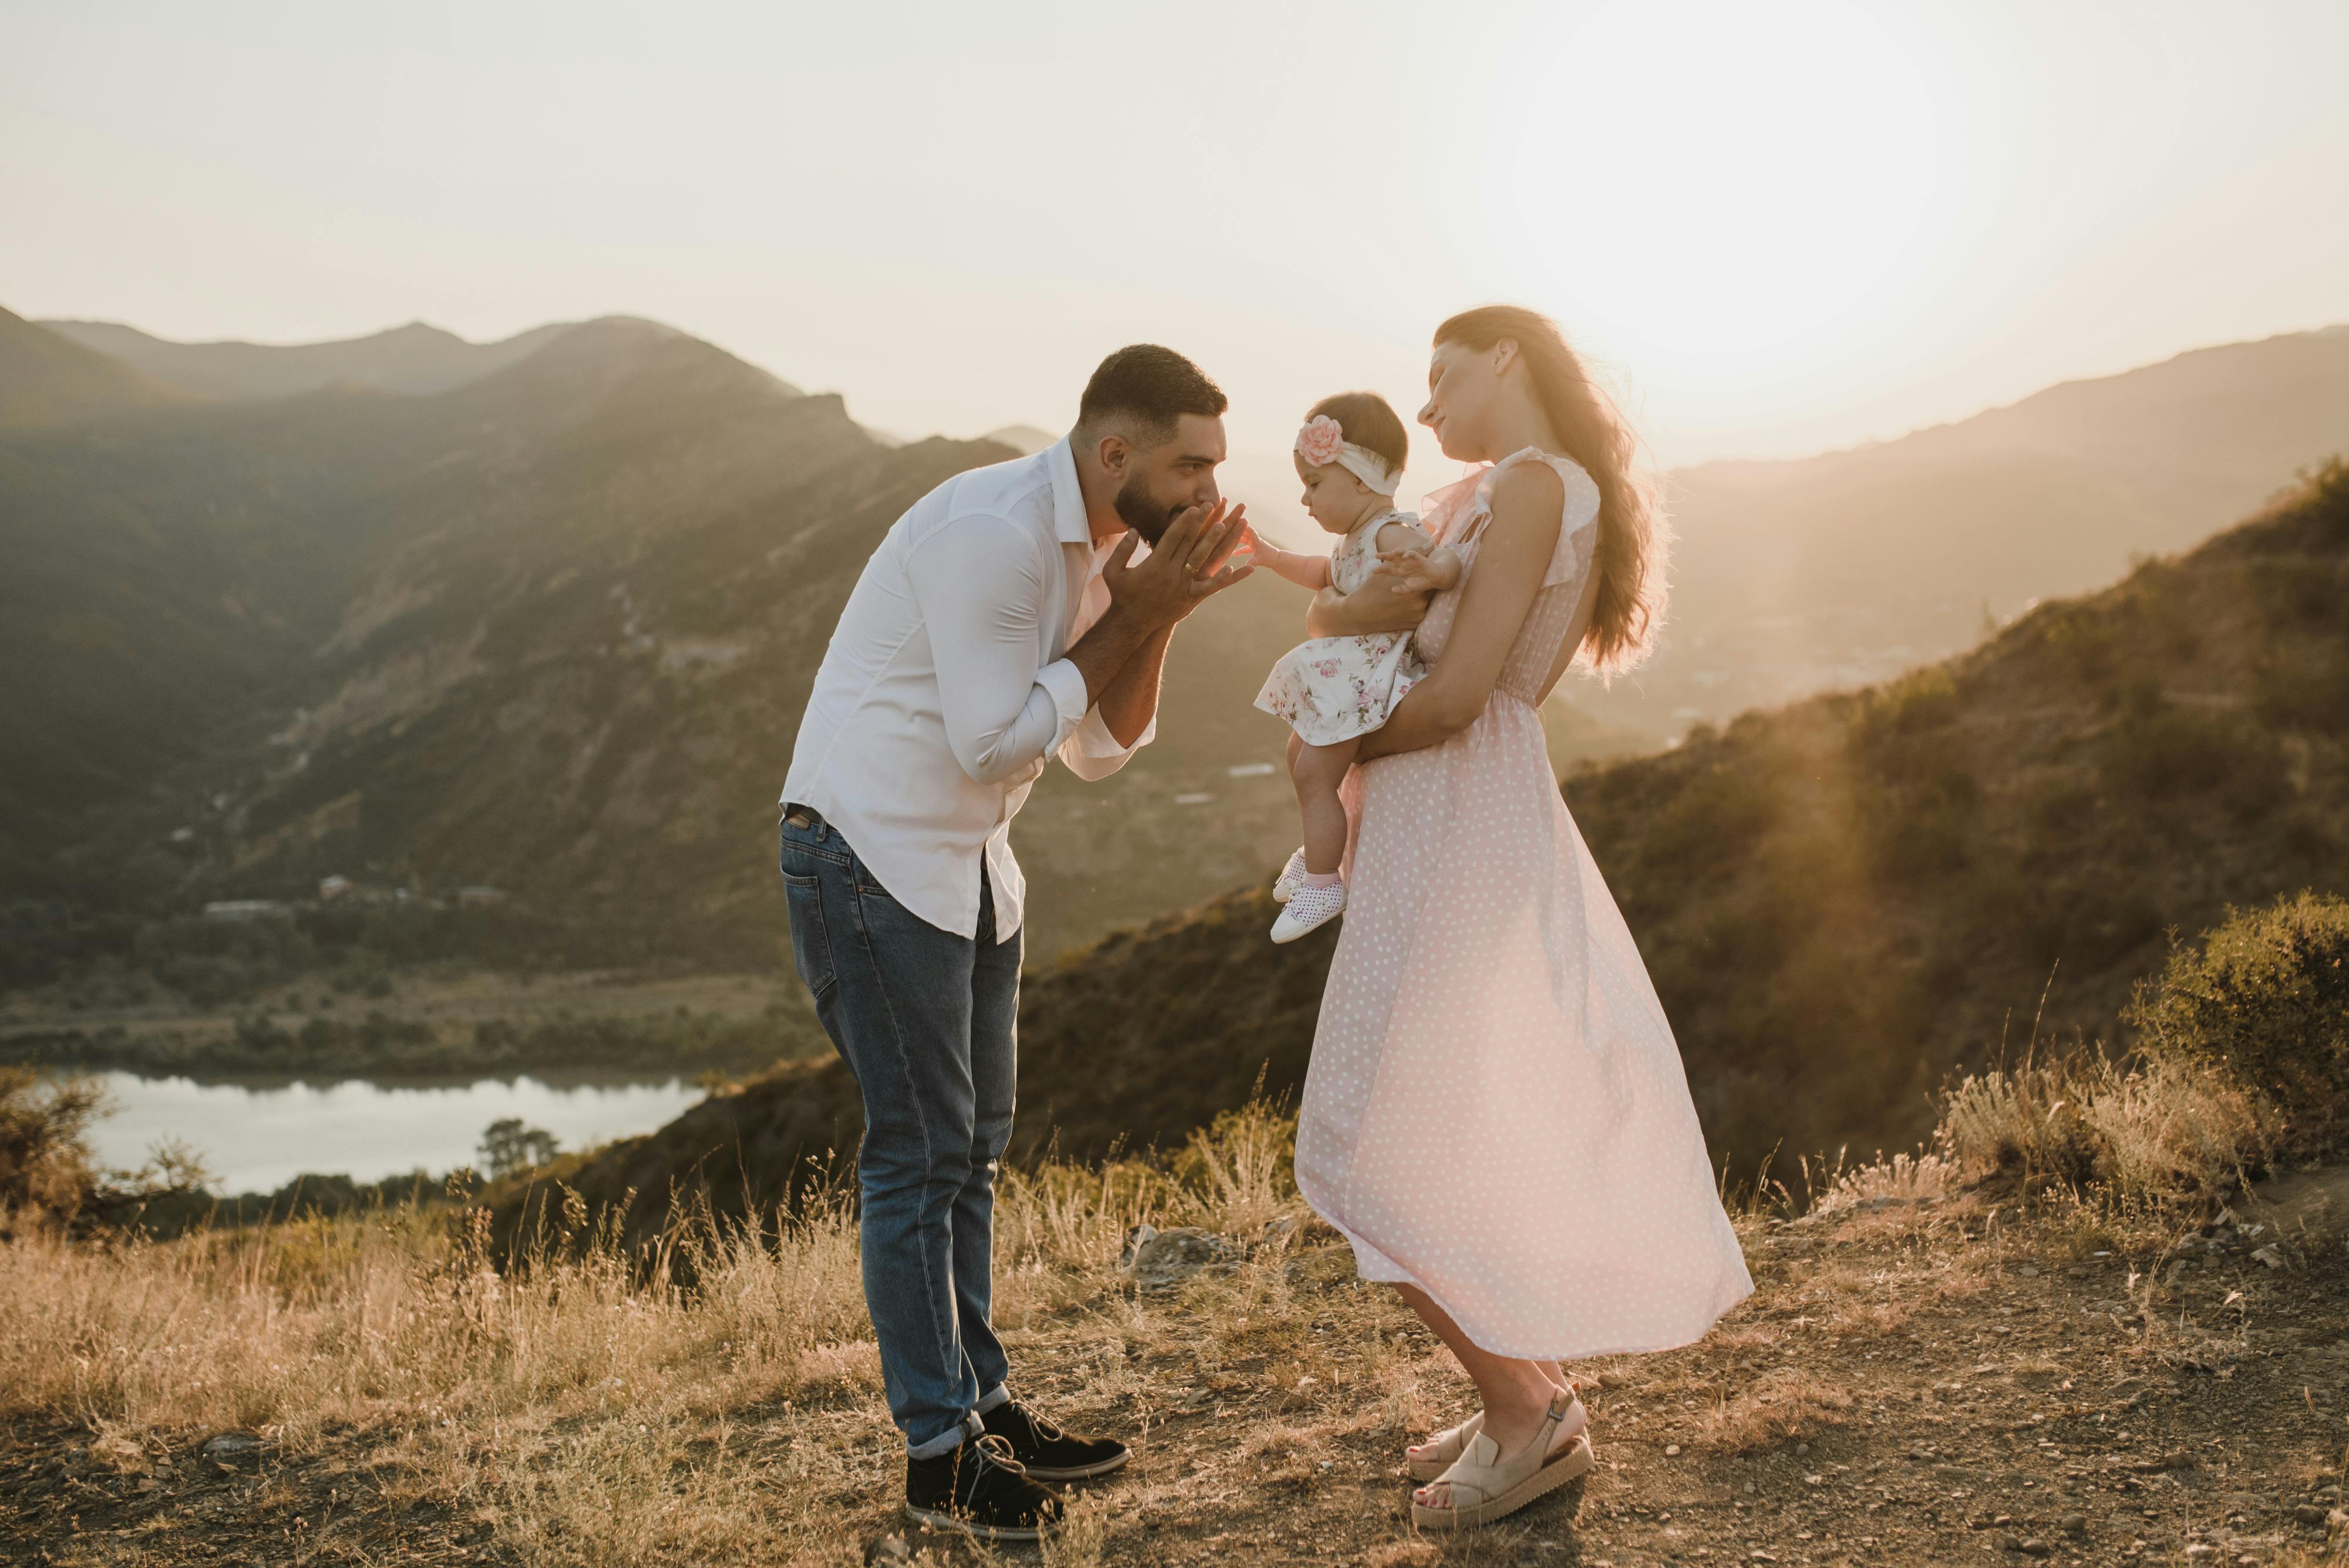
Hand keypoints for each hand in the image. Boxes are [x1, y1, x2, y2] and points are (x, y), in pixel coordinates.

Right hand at [1104, 500, 1252, 628]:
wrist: (1132, 623)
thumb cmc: (1122, 594)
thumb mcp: (1113, 571)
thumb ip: (1123, 549)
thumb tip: (1134, 530)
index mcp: (1154, 564)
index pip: (1173, 537)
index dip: (1185, 521)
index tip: (1195, 507)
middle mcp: (1171, 573)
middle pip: (1191, 543)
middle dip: (1203, 523)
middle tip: (1214, 505)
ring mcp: (1183, 586)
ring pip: (1203, 560)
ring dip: (1215, 542)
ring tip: (1226, 525)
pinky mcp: (1191, 598)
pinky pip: (1211, 587)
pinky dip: (1225, 578)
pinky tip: (1239, 568)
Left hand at [1374, 546, 1451, 594]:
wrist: (1434, 579)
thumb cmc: (1421, 582)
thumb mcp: (1410, 588)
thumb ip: (1402, 590)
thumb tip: (1392, 590)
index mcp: (1400, 571)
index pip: (1388, 569)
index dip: (1381, 569)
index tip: (1373, 571)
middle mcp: (1403, 564)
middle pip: (1392, 558)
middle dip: (1384, 556)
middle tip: (1376, 555)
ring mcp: (1410, 560)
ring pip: (1400, 553)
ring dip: (1394, 552)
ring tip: (1389, 553)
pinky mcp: (1418, 558)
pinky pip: (1412, 554)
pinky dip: (1408, 554)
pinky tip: (1404, 556)